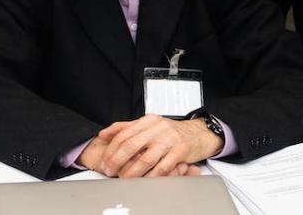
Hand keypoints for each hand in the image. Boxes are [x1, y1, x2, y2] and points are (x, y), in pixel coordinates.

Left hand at [95, 115, 220, 177]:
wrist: (199, 134)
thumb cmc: (171, 132)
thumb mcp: (149, 125)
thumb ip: (126, 128)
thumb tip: (104, 134)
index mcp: (148, 120)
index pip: (124, 133)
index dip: (111, 148)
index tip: (104, 160)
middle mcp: (158, 128)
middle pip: (131, 145)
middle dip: (117, 161)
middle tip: (109, 171)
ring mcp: (170, 139)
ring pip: (145, 158)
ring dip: (132, 172)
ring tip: (124, 178)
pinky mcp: (180, 151)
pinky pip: (162, 168)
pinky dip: (151, 176)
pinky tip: (144, 181)